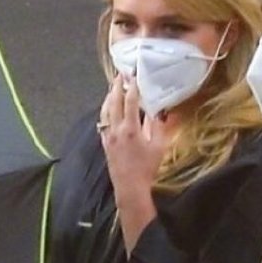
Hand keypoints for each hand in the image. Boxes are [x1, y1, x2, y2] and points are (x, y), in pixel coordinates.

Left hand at [98, 76, 168, 251]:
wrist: (130, 188)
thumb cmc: (147, 169)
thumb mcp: (158, 147)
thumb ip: (158, 127)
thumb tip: (158, 111)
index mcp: (131, 129)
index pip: (130, 101)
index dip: (133, 86)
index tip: (135, 75)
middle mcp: (116, 130)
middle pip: (114, 102)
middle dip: (117, 86)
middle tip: (120, 74)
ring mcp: (109, 137)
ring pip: (105, 111)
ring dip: (109, 97)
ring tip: (113, 88)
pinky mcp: (105, 144)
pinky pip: (102, 123)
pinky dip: (105, 112)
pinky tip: (108, 110)